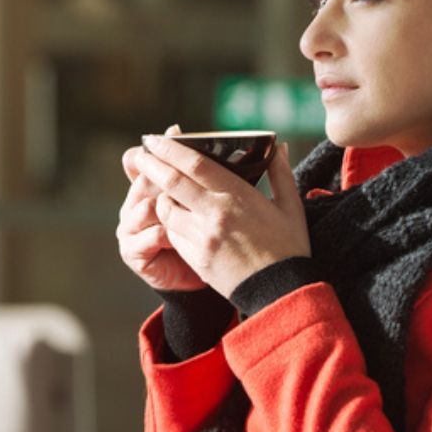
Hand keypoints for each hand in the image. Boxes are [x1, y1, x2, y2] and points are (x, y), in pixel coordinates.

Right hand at [117, 126, 206, 291]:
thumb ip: (200, 173)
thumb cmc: (202, 234)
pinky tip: (173, 233)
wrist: (199, 275)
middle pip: (142, 180)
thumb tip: (208, 141)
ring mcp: (130, 227)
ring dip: (162, 205)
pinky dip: (161, 234)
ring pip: (144, 207)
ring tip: (181, 205)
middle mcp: (135, 203)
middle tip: (181, 166)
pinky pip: (147, 236)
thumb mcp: (201, 201)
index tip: (176, 131)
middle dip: (161, 172)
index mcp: (148, 187)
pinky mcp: (133, 252)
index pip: (141, 159)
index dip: (157, 146)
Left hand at [133, 135, 310, 298]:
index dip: (171, 149)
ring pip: (166, 209)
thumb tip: (276, 146)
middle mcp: (215, 214)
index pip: (194, 164)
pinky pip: (173, 234)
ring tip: (158, 187)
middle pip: (172, 182)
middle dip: (152, 165)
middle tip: (141, 153)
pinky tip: (173, 215)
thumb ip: (280, 173)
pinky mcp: (196, 258)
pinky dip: (170, 221)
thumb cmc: (289, 247)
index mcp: (237, 196)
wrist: (280, 293)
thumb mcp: (290, 206)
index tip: (157, 138)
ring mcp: (202, 238)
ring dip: (160, 196)